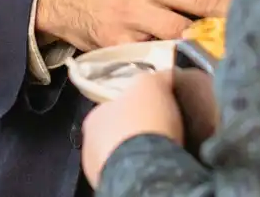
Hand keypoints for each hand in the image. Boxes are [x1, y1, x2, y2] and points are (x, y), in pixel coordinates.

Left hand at [81, 70, 183, 188]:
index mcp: (94, 117)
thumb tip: (169, 74)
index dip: (134, 104)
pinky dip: (143, 167)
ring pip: (122, 154)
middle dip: (134, 129)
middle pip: (117, 131)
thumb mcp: (151, 84)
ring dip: (138, 151)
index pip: (112, 107)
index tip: (153, 107)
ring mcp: (100, 169)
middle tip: (160, 128)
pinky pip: (132, 171)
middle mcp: (90, 144)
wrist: (144, 168)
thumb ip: (157, 77)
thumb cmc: (142, 120)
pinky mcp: (115, 186)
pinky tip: (158, 163)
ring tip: (162, 148)